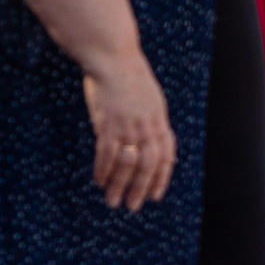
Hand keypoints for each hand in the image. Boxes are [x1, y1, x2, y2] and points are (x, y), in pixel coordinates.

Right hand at [81, 52, 175, 210]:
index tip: (155, 196)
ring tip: (112, 200)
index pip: (166, 156)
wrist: (114, 58)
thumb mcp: (151, 100)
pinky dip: (103, 170)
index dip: (161, 178)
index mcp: (160, 120)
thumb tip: (156, 141)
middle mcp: (147, 126)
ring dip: (120, 185)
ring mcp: (129, 126)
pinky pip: (107, 154)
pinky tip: (99, 180)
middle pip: (148, 165)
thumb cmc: (130, 77)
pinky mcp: (109, 123)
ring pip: (127, 164)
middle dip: (141, 188)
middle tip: (133, 206)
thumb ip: (153, 121)